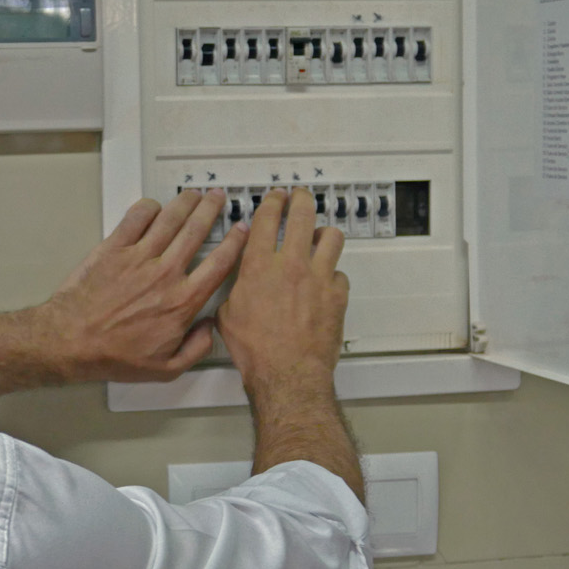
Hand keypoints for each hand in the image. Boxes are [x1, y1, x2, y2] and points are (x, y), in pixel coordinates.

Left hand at [34, 189, 247, 382]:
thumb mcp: (166, 369)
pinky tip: (154, 205)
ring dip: (185, 203)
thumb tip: (210, 329)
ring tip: (193, 194)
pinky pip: (135, 218)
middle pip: (196, 231)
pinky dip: (147, 207)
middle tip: (217, 198)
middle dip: (211, 210)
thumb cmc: (113, 356)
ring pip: (169, 219)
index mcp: (182, 301)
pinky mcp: (113, 249)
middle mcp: (164, 274)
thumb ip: (196, 349)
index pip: (219, 263)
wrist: (71, 341)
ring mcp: (138, 258)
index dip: (235, 242)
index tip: (241, 229)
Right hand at [217, 188, 349, 392]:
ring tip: (320, 235)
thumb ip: (234, 293)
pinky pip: (340, 273)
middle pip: (303, 215)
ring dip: (325, 233)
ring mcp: (318, 278)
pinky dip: (333, 274)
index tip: (276, 196)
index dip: (272, 201)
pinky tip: (326, 280)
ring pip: (332, 237)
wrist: (286, 372)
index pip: (267, 219)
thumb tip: (235, 289)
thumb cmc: (257, 350)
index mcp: (259, 266)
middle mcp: (291, 265)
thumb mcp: (227, 316)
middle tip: (301, 197)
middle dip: (302, 200)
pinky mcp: (337, 295)